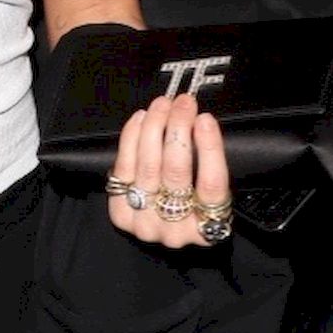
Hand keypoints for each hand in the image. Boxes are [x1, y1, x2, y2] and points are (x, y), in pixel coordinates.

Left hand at [105, 93, 230, 248]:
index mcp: (207, 227)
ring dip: (154, 127)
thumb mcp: (211, 194)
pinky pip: (123, 168)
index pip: (212, 186)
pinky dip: (131, 138)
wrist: (162, 229)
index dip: (209, 149)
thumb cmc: (193, 205)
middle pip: (176, 172)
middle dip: (178, 129)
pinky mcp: (120, 213)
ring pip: (148, 167)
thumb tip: (196, 120)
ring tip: (163, 104)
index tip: (205, 119)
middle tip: (184, 103)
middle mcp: (174, 229)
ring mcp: (144, 222)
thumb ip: (207, 162)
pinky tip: (141, 118)